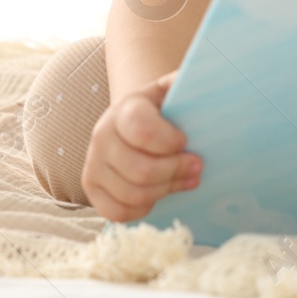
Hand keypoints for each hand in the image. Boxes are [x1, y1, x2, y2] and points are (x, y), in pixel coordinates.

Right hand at [81, 69, 202, 220]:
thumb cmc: (163, 108)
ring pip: (132, 194)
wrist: (133, 120)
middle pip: (141, 170)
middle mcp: (102, 136)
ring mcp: (93, 164)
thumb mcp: (174, 89)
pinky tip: (159, 192)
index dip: (170, 142)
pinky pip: (118, 212)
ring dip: (166, 190)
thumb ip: (188, 85)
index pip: (142, 131)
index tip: (187, 141)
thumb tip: (204, 85)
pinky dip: (143, 209)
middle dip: (176, 171)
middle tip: (197, 167)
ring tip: (185, 180)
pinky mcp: (91, 188)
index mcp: (124, 109)